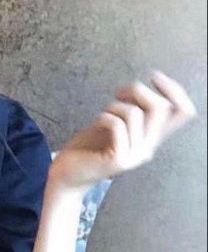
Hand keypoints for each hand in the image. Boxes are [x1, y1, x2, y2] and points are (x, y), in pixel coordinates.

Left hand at [50, 70, 197, 192]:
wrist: (68, 174)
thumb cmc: (89, 147)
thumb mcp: (115, 123)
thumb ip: (132, 111)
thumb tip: (140, 89)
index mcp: (151, 137)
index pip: (184, 112)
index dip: (175, 91)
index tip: (155, 77)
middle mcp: (148, 148)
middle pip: (160, 107)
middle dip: (137, 91)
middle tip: (118, 95)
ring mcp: (135, 155)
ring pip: (135, 114)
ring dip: (115, 105)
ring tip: (104, 113)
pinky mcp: (118, 160)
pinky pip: (117, 125)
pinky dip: (105, 116)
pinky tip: (97, 122)